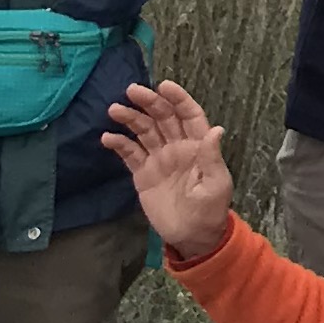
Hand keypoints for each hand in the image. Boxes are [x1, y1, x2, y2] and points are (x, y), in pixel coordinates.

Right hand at [100, 79, 234, 263]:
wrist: (191, 237)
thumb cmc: (210, 210)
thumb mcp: (215, 185)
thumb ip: (211, 157)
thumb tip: (216, 129)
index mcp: (198, 146)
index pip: (188, 115)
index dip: (178, 99)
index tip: (164, 85)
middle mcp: (177, 146)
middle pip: (162, 117)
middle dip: (148, 102)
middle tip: (131, 90)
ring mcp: (159, 159)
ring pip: (144, 131)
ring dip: (130, 118)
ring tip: (114, 110)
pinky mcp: (143, 174)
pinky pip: (130, 154)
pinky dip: (119, 144)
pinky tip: (107, 137)